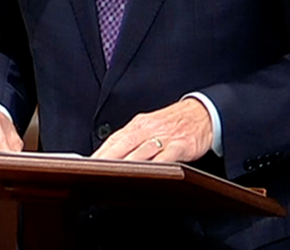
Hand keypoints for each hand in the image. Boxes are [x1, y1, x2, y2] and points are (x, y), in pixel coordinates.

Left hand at [91, 98, 212, 162]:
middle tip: (94, 174)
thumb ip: (131, 141)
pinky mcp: (182, 145)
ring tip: (114, 177)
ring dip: (128, 164)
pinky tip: (149, 174)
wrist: (203, 112)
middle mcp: (149, 129)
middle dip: (108, 161)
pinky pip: (168, 156)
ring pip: (142, 151)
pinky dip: (158, 165)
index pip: (114, 140)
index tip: (85, 167)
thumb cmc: (173, 123)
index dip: (99, 154)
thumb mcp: (149, 126)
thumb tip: (107, 157)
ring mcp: (165, 137)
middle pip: (124, 145)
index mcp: (138, 125)